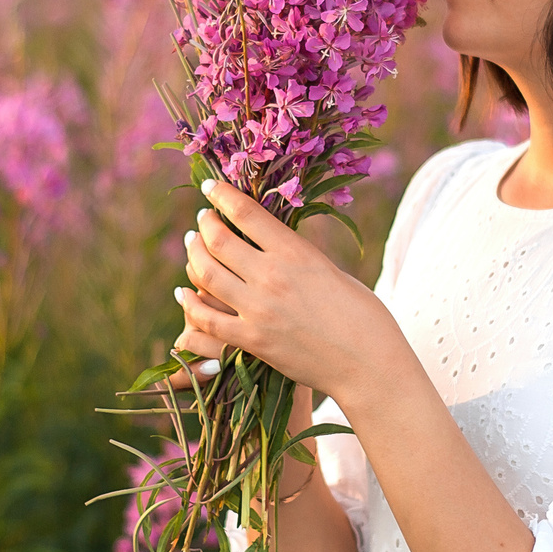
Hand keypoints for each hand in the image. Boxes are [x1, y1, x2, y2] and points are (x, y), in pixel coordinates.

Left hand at [171, 179, 406, 405]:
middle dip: (205, 224)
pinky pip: (206, 319)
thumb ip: (299, 257)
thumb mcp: (332, 271)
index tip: (211, 186)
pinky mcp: (252, 341)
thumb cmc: (363, 316)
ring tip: (191, 246)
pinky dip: (190, 304)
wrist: (368, 365)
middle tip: (201, 219)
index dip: (223, 195)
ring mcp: (258, 310)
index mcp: (297, 252)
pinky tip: (183, 294)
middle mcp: (272, 276)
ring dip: (193, 256)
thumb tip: (274, 243)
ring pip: (206, 275)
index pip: (247, 213)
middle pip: (219, 241)